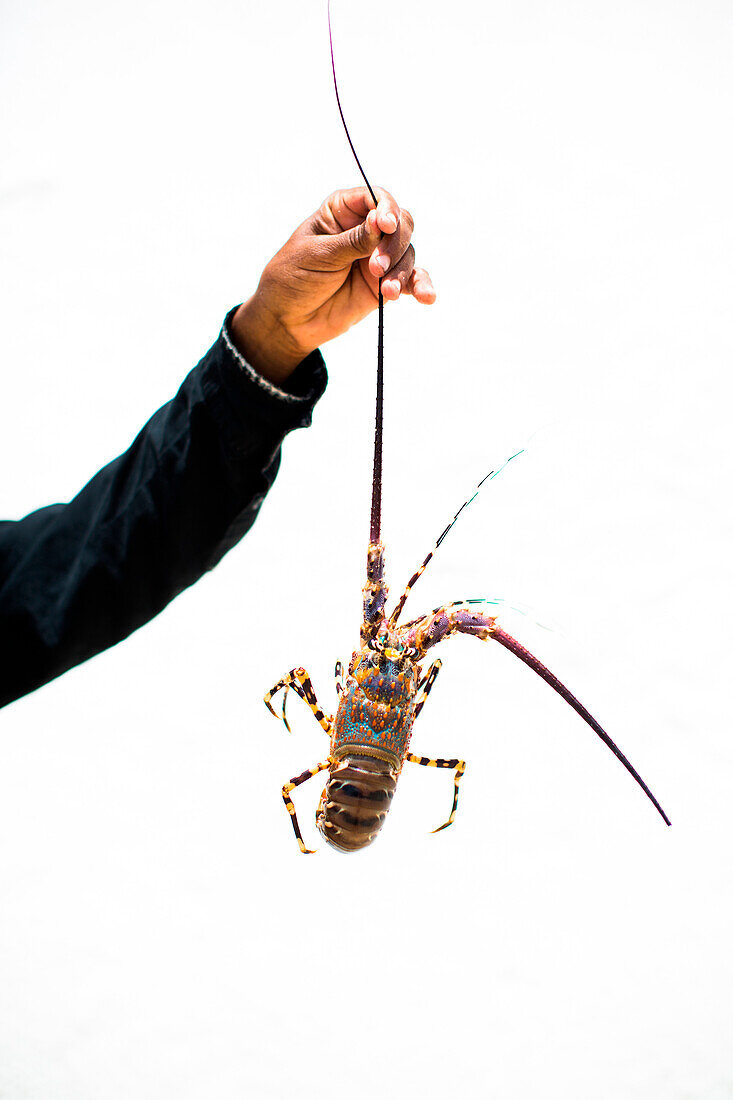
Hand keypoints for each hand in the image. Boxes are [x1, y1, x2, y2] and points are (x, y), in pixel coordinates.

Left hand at [230, 187, 434, 384]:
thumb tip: (382, 221)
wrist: (288, 320)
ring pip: (407, 253)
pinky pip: (411, 281)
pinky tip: (427, 297)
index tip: (386, 225)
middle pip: (400, 224)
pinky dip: (421, 286)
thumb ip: (353, 241)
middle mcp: (365, 231)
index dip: (386, 208)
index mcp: (343, 211)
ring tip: (387, 292)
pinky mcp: (384, 284)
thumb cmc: (293, 279)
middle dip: (394, 244)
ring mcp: (377, 258)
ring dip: (402, 272)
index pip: (375, 198)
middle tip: (377, 268)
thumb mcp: (319, 255)